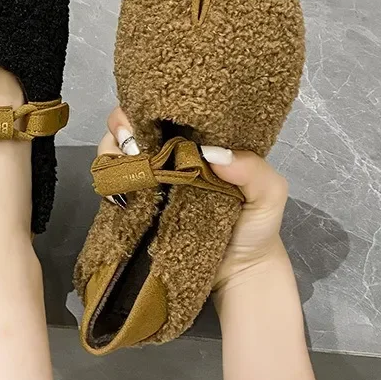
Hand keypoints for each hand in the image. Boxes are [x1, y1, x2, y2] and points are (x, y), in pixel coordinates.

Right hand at [99, 107, 288, 291]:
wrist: (239, 271)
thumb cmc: (256, 226)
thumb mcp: (269, 193)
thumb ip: (253, 170)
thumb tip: (212, 154)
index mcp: (196, 143)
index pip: (164, 112)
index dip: (147, 108)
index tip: (146, 117)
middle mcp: (166, 157)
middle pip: (130, 128)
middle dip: (122, 128)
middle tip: (132, 143)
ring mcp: (148, 183)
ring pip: (115, 155)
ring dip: (113, 156)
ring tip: (131, 169)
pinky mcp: (135, 210)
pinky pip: (113, 190)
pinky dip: (111, 187)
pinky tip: (123, 194)